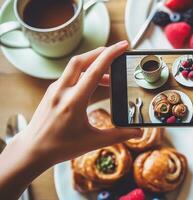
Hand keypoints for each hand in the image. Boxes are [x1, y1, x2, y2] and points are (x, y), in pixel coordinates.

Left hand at [0, 41, 140, 198]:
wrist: (33, 150)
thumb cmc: (60, 147)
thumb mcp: (93, 142)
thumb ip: (118, 135)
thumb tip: (138, 131)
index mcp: (74, 101)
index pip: (94, 70)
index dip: (111, 55)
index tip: (123, 46)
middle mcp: (62, 91)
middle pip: (81, 60)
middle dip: (101, 52)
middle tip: (117, 52)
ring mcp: (54, 90)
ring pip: (74, 67)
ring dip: (93, 64)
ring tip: (109, 75)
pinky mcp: (52, 92)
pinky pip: (69, 76)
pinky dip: (84, 74)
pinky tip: (93, 85)